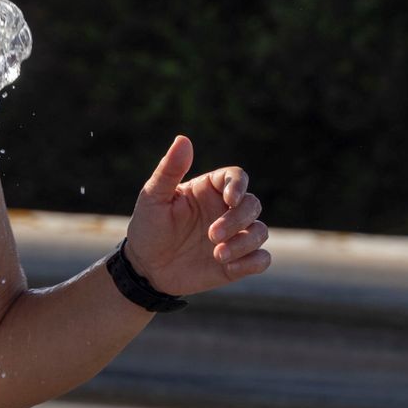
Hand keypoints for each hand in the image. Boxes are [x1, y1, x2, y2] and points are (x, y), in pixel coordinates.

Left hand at [122, 135, 269, 296]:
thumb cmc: (148, 227)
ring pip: (261, 231)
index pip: (237, 177)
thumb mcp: (153, 197)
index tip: (229, 200)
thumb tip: (183, 139)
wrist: (146, 268)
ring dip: (245, 243)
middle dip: (237, 220)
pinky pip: (262, 259)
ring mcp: (233, 237)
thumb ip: (169, 170)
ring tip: (218, 255)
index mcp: (209, 190)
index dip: (239, 186)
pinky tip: (228, 267)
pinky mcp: (236, 262)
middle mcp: (225, 211)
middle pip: (252, 204)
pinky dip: (252, 262)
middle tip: (212, 235)